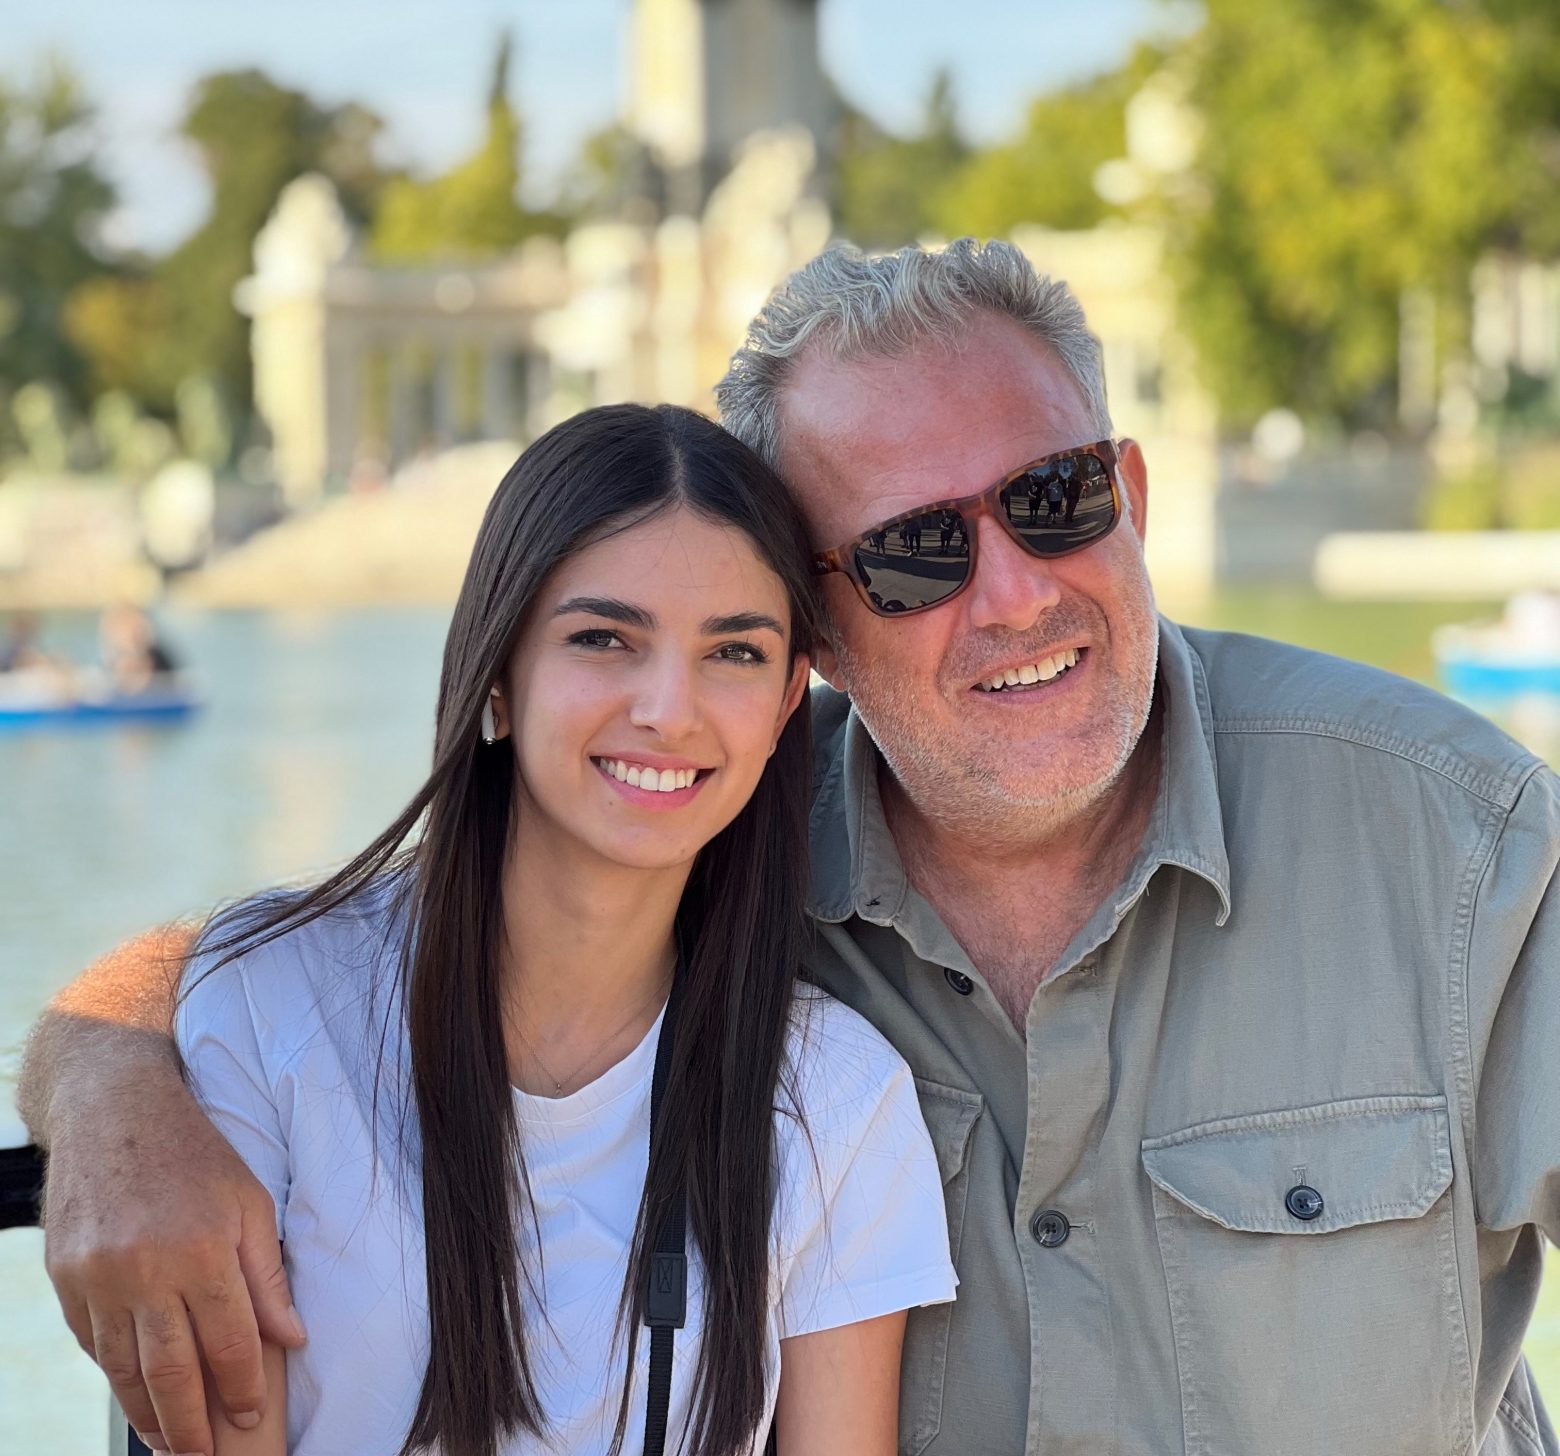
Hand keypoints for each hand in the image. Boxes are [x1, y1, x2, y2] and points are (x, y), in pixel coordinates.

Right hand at [42, 1060, 304, 1455]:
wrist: (113, 1110)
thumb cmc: (196, 1155)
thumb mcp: (250, 1202)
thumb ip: (267, 1277)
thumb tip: (292, 1340)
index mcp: (203, 1248)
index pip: (229, 1341)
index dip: (240, 1388)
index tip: (249, 1419)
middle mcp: (146, 1268)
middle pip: (170, 1370)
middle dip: (191, 1425)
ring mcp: (98, 1277)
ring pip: (124, 1368)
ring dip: (148, 1414)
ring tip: (171, 1442)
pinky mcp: (65, 1278)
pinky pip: (92, 1343)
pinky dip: (115, 1374)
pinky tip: (135, 1393)